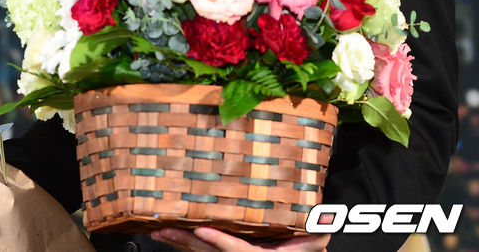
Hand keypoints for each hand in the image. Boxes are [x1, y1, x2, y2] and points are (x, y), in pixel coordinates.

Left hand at [150, 227, 329, 251]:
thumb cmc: (305, 248)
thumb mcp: (314, 242)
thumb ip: (313, 235)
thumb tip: (320, 228)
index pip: (237, 251)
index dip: (219, 241)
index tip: (201, 230)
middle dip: (185, 241)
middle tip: (162, 229)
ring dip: (179, 242)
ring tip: (158, 230)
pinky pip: (203, 249)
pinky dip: (186, 242)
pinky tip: (172, 234)